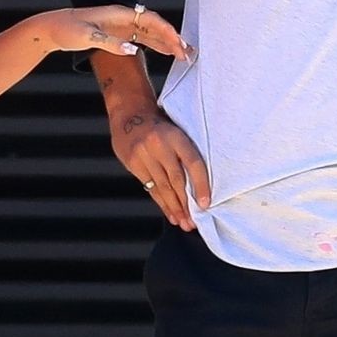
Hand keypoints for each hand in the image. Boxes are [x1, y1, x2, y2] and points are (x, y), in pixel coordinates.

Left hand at [44, 4, 193, 63]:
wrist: (52, 28)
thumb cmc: (67, 29)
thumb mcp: (87, 36)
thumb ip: (110, 43)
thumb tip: (133, 51)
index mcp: (119, 14)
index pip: (150, 21)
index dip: (166, 32)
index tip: (178, 45)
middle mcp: (124, 18)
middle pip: (155, 27)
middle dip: (172, 39)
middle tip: (187, 55)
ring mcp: (122, 26)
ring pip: (151, 33)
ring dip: (167, 43)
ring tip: (184, 55)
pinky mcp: (119, 34)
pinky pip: (143, 39)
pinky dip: (157, 46)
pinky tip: (167, 53)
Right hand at [112, 108, 211, 229]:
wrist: (130, 113)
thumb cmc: (160, 126)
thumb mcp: (176, 132)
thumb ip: (185, 153)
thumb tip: (200, 185)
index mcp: (176, 136)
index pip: (193, 163)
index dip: (201, 185)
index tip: (206, 204)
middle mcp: (160, 145)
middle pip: (177, 180)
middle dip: (186, 204)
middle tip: (193, 222)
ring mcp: (144, 154)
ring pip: (163, 187)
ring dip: (175, 208)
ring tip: (183, 223)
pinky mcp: (133, 163)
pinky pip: (151, 188)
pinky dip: (162, 203)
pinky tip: (170, 214)